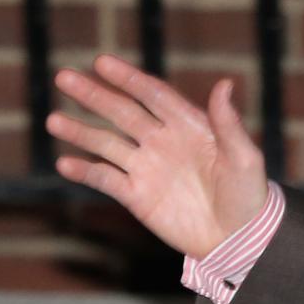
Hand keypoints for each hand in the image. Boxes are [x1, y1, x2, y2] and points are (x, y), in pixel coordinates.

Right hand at [45, 56, 268, 258]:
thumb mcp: (245, 159)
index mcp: (189, 126)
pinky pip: (105, 179)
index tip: (102, 62)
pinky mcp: (137, 196)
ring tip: (53, 121)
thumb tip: (224, 83)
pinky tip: (64, 164)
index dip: (129, 79)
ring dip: (80, 132)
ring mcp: (147, 168)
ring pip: (106, 144)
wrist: (240, 240)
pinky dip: (85, 172)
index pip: (153, 95)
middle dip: (94, 96)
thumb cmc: (249, 197)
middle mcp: (163, 142)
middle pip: (122, 113)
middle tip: (64, 78)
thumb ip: (228, 124)